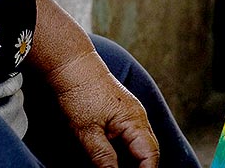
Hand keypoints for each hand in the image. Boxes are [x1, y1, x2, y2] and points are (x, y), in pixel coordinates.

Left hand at [47, 50, 159, 167]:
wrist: (73, 66)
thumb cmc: (81, 94)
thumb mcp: (87, 132)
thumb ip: (103, 157)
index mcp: (135, 121)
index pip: (150, 155)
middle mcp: (138, 117)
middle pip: (148, 151)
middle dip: (142, 167)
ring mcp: (131, 114)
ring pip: (140, 145)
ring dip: (134, 161)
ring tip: (121, 167)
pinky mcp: (122, 113)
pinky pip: (131, 137)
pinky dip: (127, 151)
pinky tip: (115, 160)